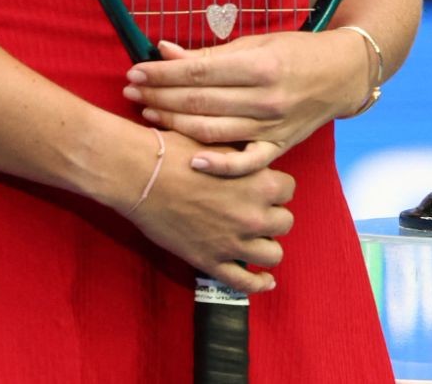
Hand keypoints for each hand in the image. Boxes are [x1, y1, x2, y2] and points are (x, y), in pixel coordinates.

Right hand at [115, 128, 294, 294]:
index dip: (276, 188)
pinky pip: (244, 282)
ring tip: (256, 240)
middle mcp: (254, 216)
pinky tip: (266, 281)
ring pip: (273, 254)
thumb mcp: (224, 148)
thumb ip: (246, 162)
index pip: (289, 190)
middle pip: (285, 223)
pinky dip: (259, 283)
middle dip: (273, 216)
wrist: (142, 176)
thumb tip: (256, 167)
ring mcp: (233, 243)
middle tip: (256, 211)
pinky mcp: (210, 261)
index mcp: (261, 184)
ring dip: (266, 246)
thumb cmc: (180, 154)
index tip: (262, 187)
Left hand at [124, 29, 371, 176]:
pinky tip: (192, 160)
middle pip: (199, 102)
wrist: (343, 75)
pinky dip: (219, 166)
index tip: (135, 72)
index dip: (163, 74)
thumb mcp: (258, 44)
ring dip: (174, 124)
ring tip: (147, 114)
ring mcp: (273, 126)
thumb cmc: (298, 52)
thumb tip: (164, 52)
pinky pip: (246, 162)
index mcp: (260, 65)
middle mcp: (266, 98)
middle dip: (159, 96)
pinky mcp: (280, 147)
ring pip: (213, 131)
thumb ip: (211, 55)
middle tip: (131, 92)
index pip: (199, 72)